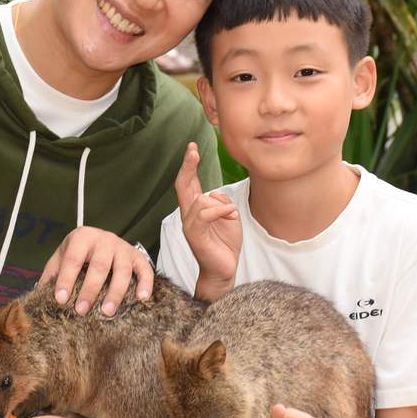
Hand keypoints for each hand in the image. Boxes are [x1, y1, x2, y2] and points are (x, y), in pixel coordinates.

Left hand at [40, 227, 153, 316]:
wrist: (102, 239)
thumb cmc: (79, 253)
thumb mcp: (62, 258)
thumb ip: (52, 274)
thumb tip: (36, 297)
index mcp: (81, 237)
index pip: (73, 259)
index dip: (66, 279)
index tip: (61, 300)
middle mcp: (104, 239)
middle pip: (99, 265)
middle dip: (90, 289)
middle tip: (82, 311)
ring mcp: (123, 247)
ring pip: (122, 270)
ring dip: (115, 292)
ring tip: (107, 312)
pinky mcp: (138, 256)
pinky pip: (145, 269)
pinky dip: (145, 284)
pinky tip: (142, 298)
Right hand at [174, 142, 240, 297]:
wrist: (223, 270)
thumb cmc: (225, 244)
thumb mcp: (229, 217)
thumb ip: (222, 202)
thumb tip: (215, 194)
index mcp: (196, 209)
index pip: (189, 182)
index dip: (189, 165)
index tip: (192, 147)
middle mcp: (189, 215)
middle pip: (183, 185)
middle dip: (188, 166)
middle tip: (192, 150)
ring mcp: (190, 225)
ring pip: (199, 200)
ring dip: (220, 204)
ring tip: (232, 215)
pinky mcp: (196, 236)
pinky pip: (204, 215)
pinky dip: (219, 211)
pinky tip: (231, 215)